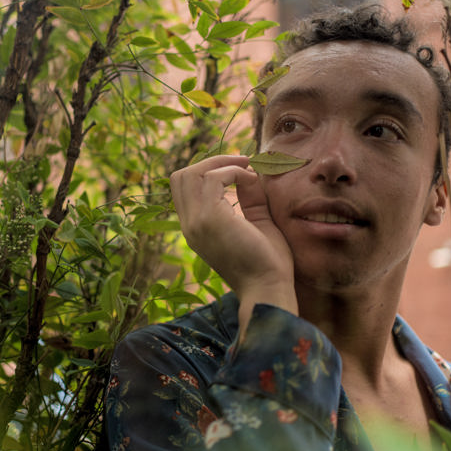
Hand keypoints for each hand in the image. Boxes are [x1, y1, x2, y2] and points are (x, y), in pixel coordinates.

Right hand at [170, 155, 297, 324]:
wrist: (269, 289)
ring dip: (223, 164)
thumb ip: (249, 198)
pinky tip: (252, 181)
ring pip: (192, 173)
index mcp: (196, 228)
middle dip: (211, 162)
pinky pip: (213, 179)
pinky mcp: (209, 219)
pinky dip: (233, 172)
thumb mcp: (257, 222)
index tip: (241, 171)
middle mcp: (189, 225)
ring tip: (248, 170)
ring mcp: (196, 223)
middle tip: (243, 164)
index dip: (209, 171)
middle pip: (181, 176)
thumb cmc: (268, 263)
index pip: (184, 188)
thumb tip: (249, 172)